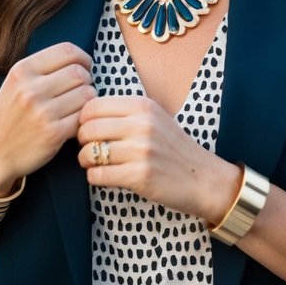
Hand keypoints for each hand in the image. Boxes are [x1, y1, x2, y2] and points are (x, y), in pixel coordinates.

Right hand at [0, 42, 94, 194]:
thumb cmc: (8, 117)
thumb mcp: (15, 84)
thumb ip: (42, 69)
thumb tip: (80, 61)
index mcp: (22, 70)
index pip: (67, 51)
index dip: (83, 58)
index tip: (84, 67)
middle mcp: (31, 88)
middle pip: (79, 72)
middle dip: (87, 80)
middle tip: (81, 90)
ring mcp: (43, 112)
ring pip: (86, 94)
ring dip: (88, 100)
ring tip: (77, 106)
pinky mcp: (54, 134)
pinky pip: (83, 117)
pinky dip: (84, 119)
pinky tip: (74, 122)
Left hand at [75, 96, 239, 221]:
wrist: (204, 179)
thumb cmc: (174, 149)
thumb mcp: (155, 118)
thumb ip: (125, 112)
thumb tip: (85, 115)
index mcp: (143, 106)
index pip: (93, 105)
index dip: (83, 119)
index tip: (89, 130)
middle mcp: (142, 125)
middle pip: (87, 128)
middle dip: (81, 141)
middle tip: (89, 149)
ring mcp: (141, 151)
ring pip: (89, 152)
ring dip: (85, 161)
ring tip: (94, 163)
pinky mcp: (140, 176)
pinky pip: (98, 175)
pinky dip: (94, 177)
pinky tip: (104, 176)